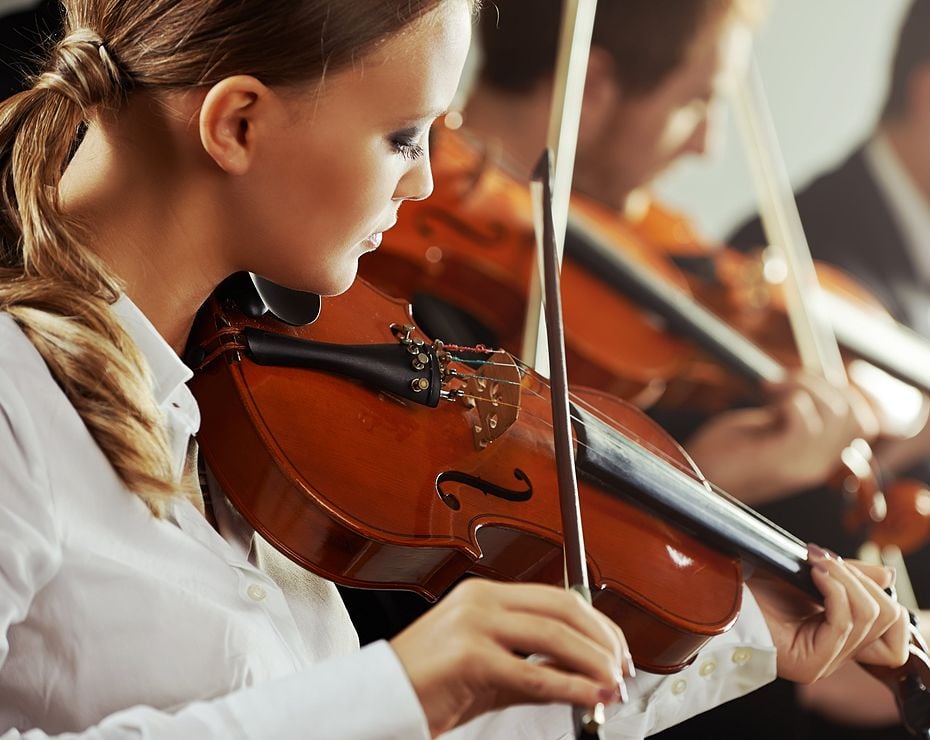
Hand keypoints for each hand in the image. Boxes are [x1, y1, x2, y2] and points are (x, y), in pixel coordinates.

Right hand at [390, 579, 633, 736]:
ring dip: (594, 664)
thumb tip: (586, 673)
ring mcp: (473, 624)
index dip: (598, 624)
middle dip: (603, 641)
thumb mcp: (492, 668)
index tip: (619, 652)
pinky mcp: (468, 657)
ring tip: (613, 688)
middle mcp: (481, 600)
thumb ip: (537, 664)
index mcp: (486, 594)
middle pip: (563, 609)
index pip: (558, 598)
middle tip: (623, 671)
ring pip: (554, 637)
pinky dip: (571, 688)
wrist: (381, 702)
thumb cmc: (431, 686)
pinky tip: (591, 699)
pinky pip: (533, 674)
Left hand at [686, 372, 878, 503]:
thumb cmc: (721, 450)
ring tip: (772, 385)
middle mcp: (817, 466)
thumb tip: (815, 381)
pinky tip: (764, 393)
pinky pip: (803, 419)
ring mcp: (800, 466)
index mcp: (817, 458)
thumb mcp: (767, 426)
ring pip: (837, 414)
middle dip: (827, 385)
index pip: (864, 424)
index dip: (844, 391)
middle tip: (789, 377)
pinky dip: (787, 396)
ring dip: (805, 386)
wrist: (689, 479)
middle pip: (859, 418)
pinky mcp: (778, 461)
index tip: (807, 376)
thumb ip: (795, 411)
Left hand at [748, 544, 908, 683]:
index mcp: (843, 636)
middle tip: (825, 558)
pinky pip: (843, 622)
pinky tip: (814, 574)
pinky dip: (833, 590)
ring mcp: (827, 661)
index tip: (844, 564)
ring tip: (817, 563)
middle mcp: (839, 653)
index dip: (880, 590)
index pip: (893, 626)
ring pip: (869, 616)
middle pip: (888, 618)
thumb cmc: (756, 589)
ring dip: (845, 579)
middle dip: (861, 578)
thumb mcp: (812, 578)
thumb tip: (889, 576)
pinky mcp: (812, 663)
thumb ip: (848, 579)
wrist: (719, 597)